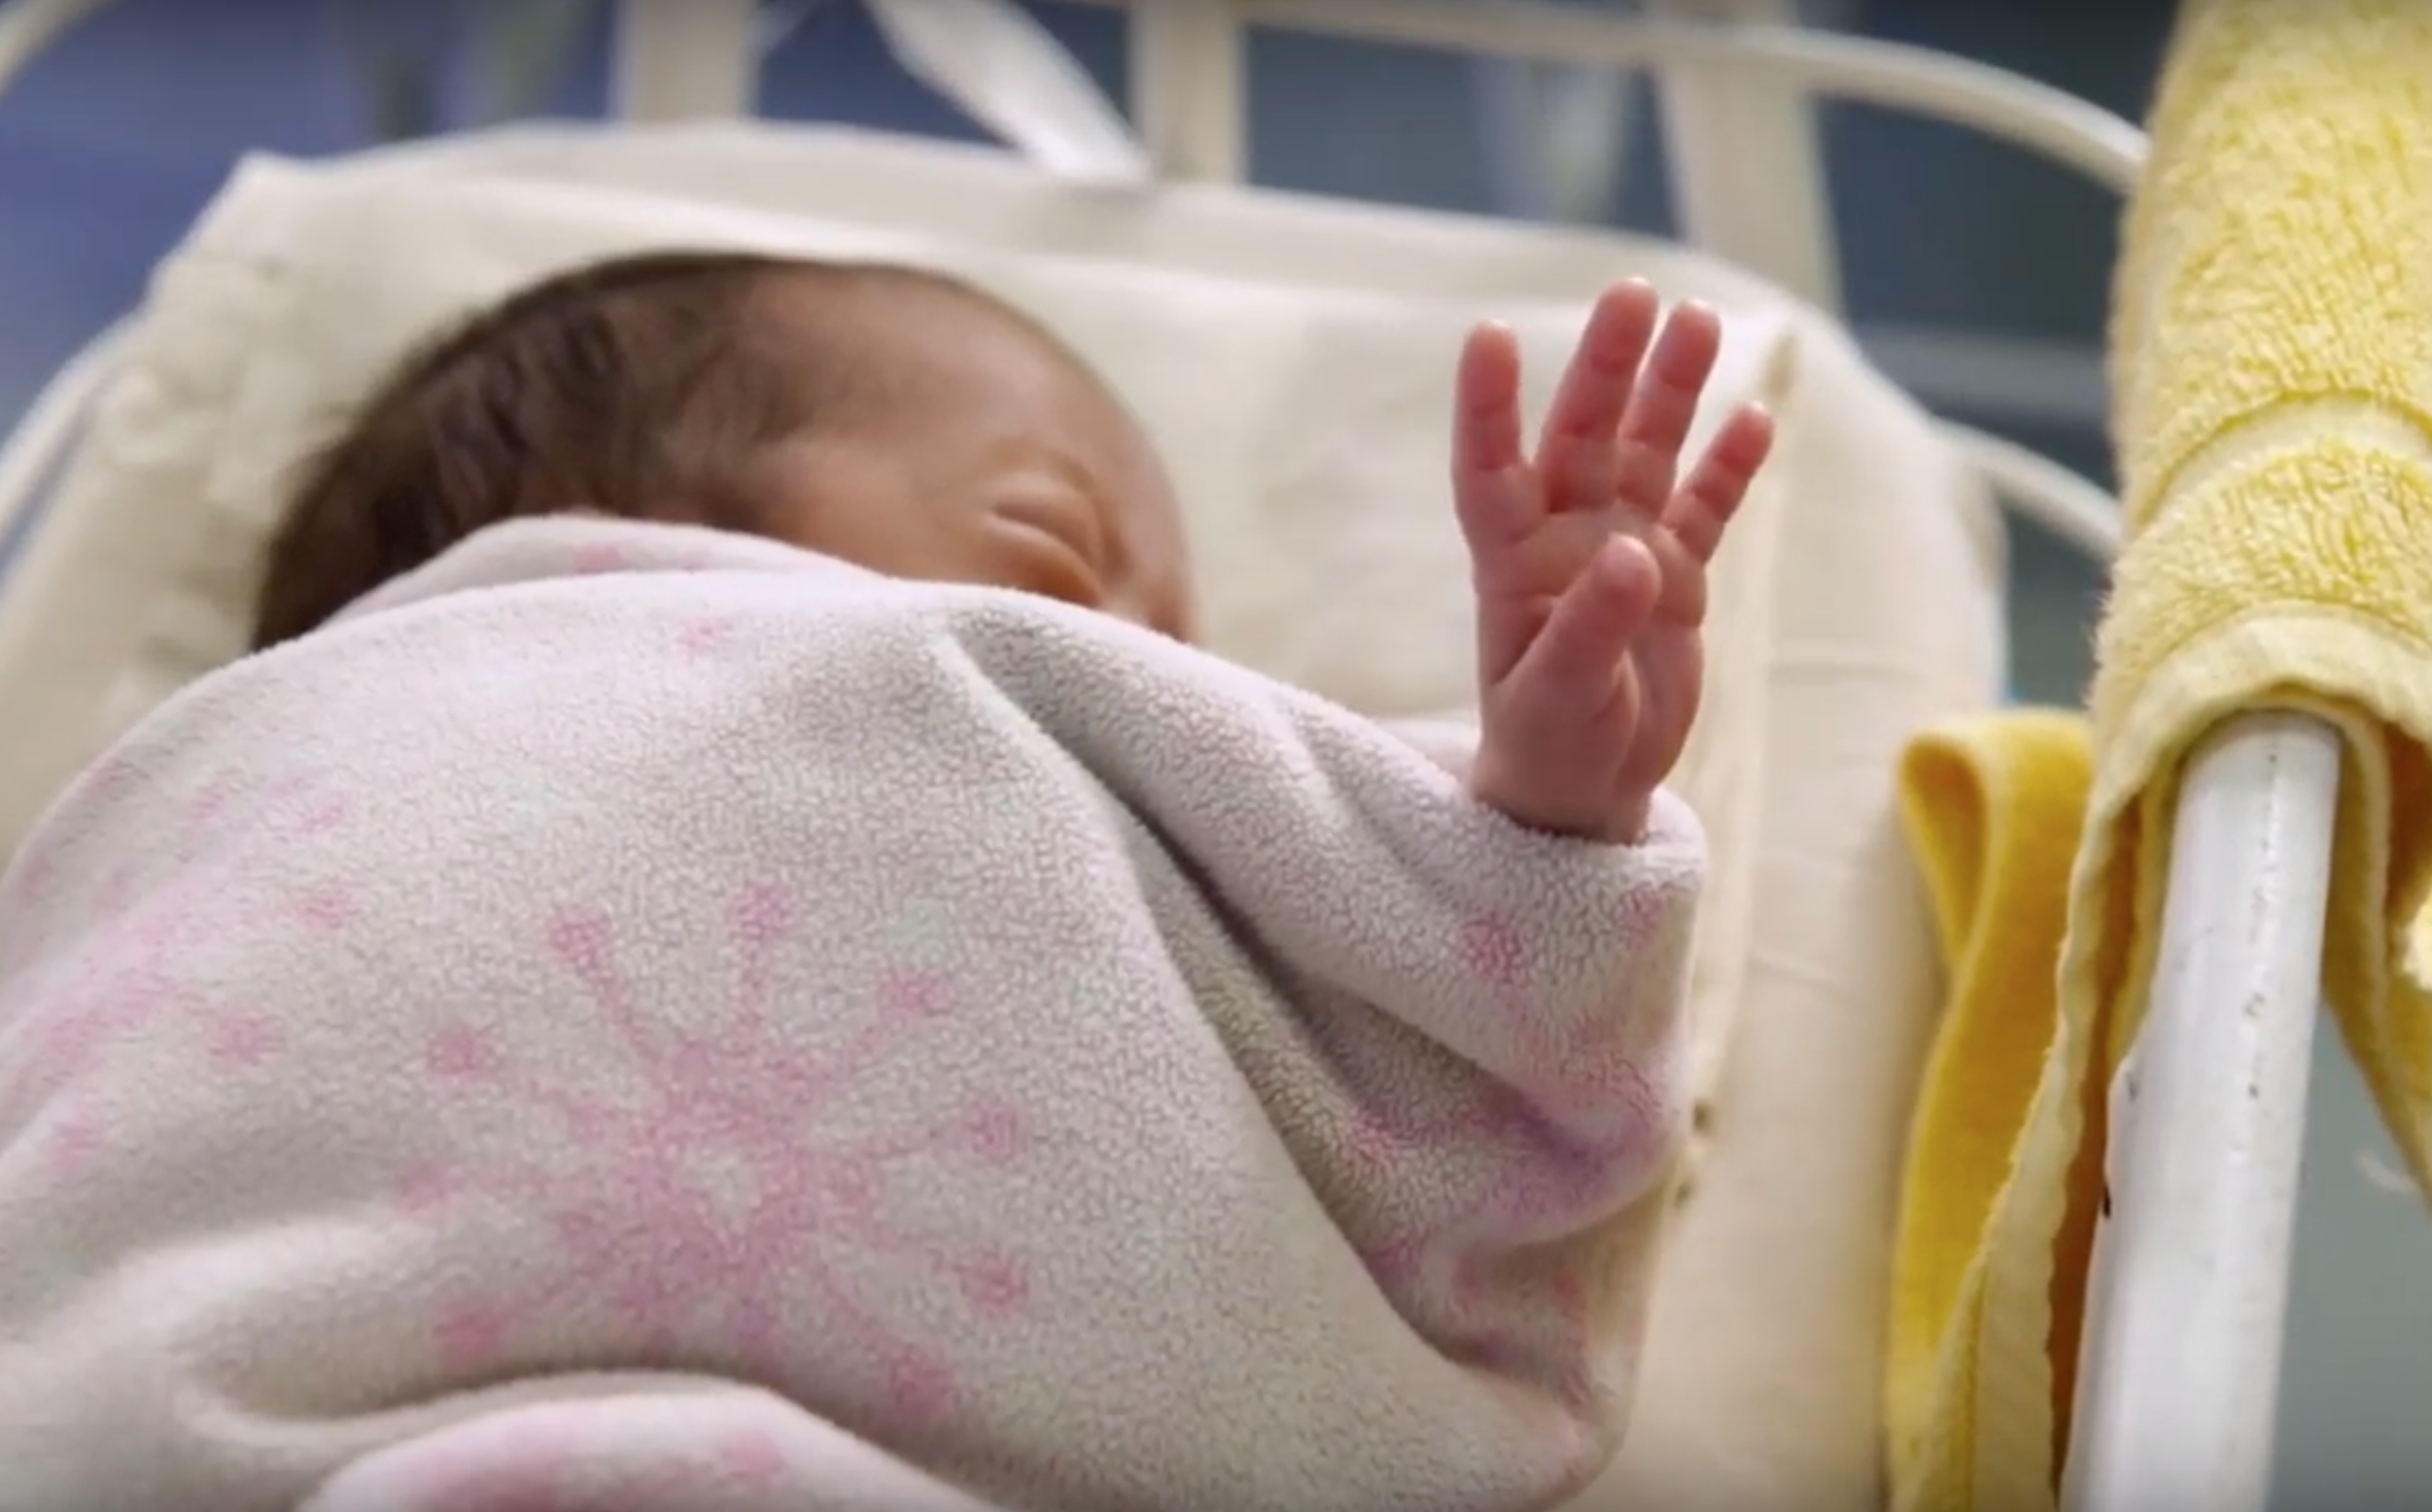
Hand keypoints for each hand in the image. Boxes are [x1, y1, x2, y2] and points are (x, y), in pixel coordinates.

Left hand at [1453, 280, 1774, 842]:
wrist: (1584, 788)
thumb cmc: (1548, 746)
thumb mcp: (1560, 697)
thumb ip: (1592, 625)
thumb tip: (1634, 550)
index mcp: (1513, 564)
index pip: (1491, 471)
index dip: (1489, 407)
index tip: (1490, 337)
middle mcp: (1564, 539)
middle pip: (1584, 436)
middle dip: (1608, 366)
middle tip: (1635, 294)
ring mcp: (1621, 550)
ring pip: (1647, 452)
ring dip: (1671, 390)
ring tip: (1701, 321)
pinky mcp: (1672, 577)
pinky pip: (1703, 508)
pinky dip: (1727, 467)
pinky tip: (1756, 415)